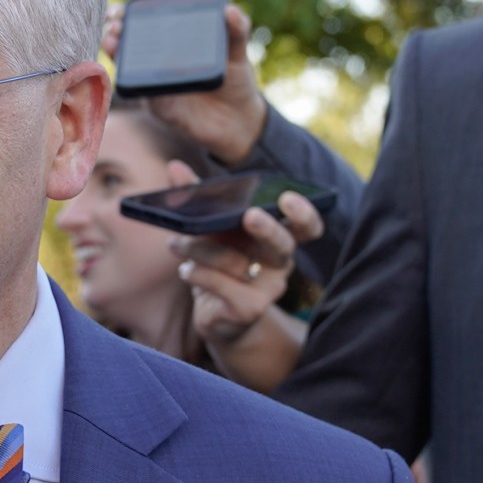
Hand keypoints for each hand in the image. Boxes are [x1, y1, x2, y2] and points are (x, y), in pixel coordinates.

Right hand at [100, 0, 270, 165]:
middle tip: (115, 27)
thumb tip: (231, 9)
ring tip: (113, 45)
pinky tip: (139, 76)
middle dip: (117, 33)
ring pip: (130, 68)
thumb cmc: (236, 81)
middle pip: (130, 44)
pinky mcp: (162, 107)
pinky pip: (146, 95)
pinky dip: (140, 85)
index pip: (149, 23)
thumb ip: (236, 31)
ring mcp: (158, 84)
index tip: (122, 9)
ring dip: (117, 55)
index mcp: (177, 42)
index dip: (131, 14)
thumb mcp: (237, 53)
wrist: (240, 120)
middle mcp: (162, 62)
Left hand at [172, 178, 326, 343]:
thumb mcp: (210, 229)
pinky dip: (198, 273)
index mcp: (278, 237)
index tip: (288, 199)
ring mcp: (268, 288)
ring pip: (237, 262)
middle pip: (282, 244)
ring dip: (200, 248)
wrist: (217, 315)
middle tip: (250, 215)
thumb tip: (175, 167)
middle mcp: (280, 262)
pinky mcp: (249, 309)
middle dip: (267, 228)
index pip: (307, 226)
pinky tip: (185, 269)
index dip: (304, 214)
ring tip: (175, 244)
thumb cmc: (218, 263)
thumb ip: (196, 197)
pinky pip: (222, 285)